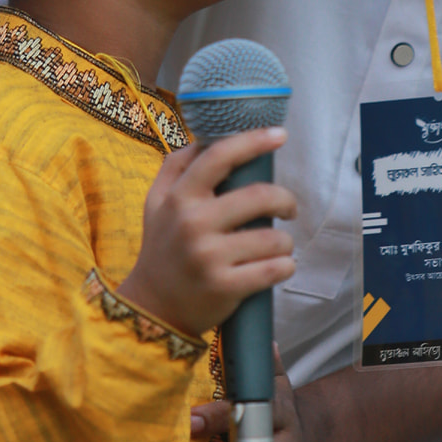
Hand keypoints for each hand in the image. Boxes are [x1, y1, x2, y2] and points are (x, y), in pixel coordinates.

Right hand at [118, 129, 295, 338]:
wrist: (152, 307)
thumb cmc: (162, 248)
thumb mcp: (156, 202)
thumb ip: (176, 166)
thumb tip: (204, 136)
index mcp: (179, 197)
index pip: (220, 156)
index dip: (254, 141)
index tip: (280, 135)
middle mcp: (193, 224)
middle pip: (259, 196)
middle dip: (286, 200)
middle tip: (289, 208)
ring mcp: (209, 257)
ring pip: (274, 238)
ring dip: (285, 241)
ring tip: (278, 246)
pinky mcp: (225, 287)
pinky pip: (274, 270)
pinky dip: (285, 266)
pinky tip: (280, 266)